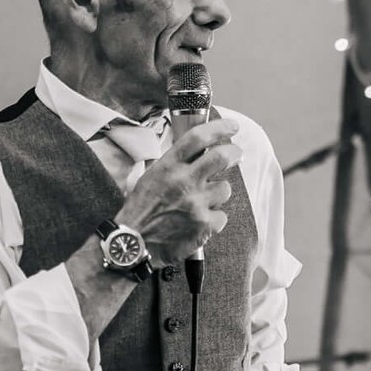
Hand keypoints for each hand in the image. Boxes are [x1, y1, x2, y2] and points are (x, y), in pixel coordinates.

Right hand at [118, 118, 240, 267]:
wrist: (134, 242)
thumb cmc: (141, 209)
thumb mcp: (151, 176)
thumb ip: (174, 163)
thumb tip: (199, 151)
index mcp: (169, 166)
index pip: (198, 137)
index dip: (220, 128)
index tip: (232, 127)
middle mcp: (183, 181)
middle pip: (222, 156)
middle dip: (235, 152)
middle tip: (236, 153)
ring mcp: (195, 203)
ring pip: (225, 188)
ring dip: (218, 192)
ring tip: (204, 200)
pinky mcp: (204, 225)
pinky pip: (222, 216)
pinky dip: (215, 218)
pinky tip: (200, 221)